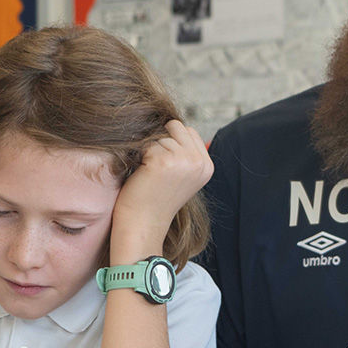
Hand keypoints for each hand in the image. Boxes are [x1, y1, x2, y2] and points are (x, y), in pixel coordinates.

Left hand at [111, 120, 212, 260]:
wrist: (143, 225)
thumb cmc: (155, 199)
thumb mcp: (180, 175)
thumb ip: (184, 152)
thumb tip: (171, 121)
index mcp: (207, 166)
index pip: (189, 132)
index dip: (172, 143)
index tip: (165, 168)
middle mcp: (199, 162)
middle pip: (176, 127)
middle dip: (162, 143)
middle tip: (156, 169)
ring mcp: (183, 161)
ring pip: (161, 135)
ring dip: (150, 152)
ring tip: (150, 175)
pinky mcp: (163, 161)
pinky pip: (147, 143)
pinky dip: (140, 157)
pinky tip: (143, 176)